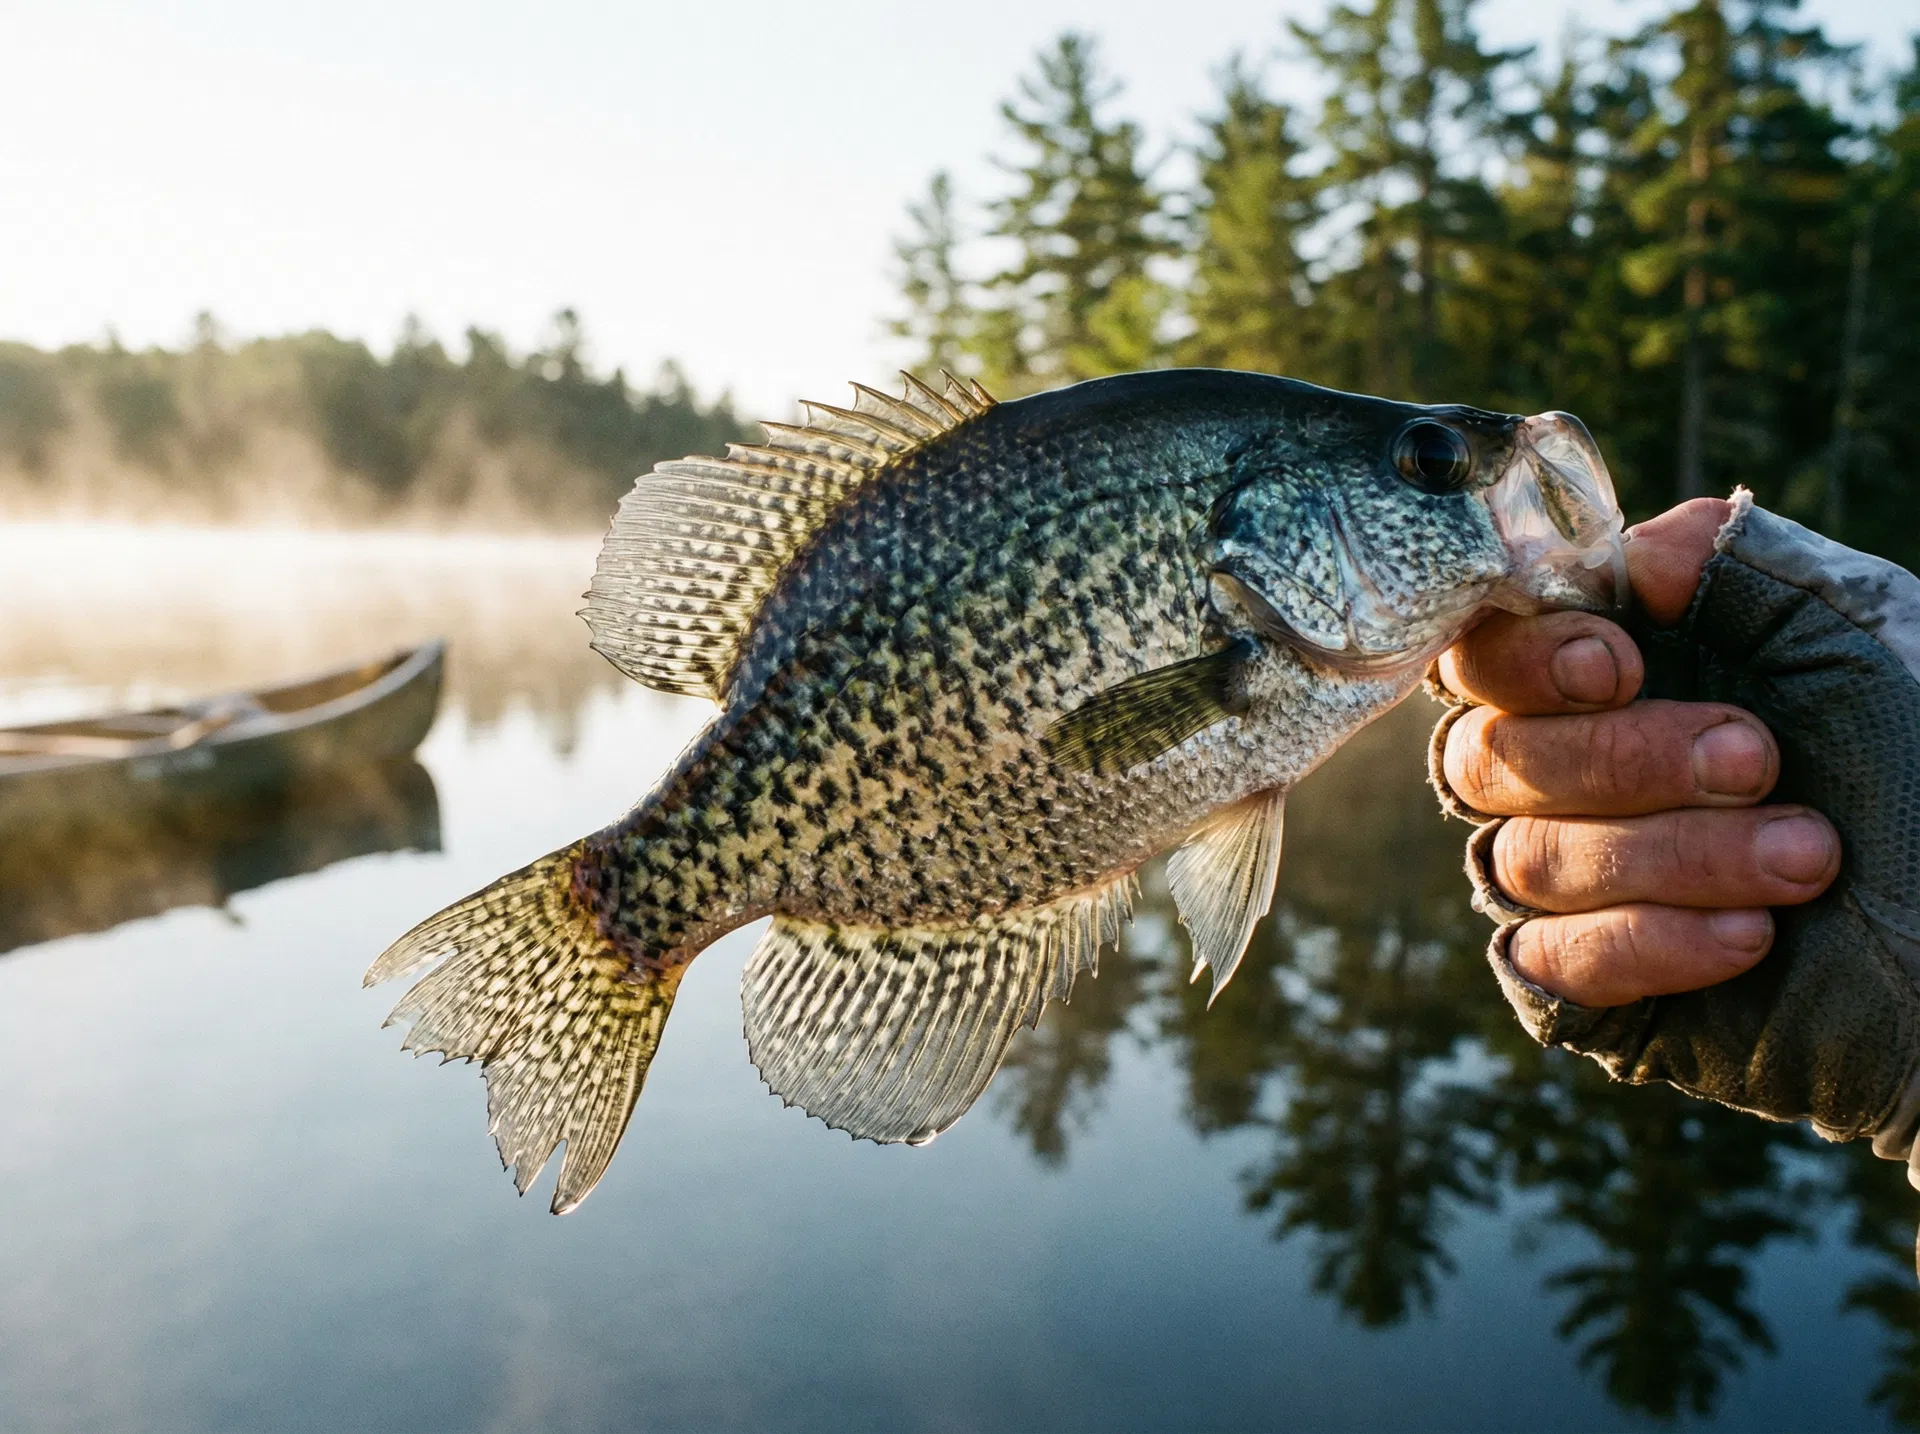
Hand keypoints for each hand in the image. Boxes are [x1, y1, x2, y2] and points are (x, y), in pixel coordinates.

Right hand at [1436, 498, 1841, 1006]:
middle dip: (1620, 759)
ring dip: (1673, 853)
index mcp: (1604, 682)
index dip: (1522, 658)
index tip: (1619, 668)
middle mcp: (1566, 778)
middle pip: (1486, 756)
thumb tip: (1630, 554)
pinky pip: (1552, 963)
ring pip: (1527, 860)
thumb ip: (1740, 572)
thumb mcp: (1851, 637)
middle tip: (1757, 761)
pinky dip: (1650, 940)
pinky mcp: (1591, 991)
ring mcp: (1572, 887)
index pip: (1483, 653)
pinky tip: (1752, 935)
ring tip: (1808, 857)